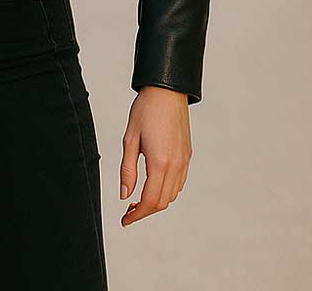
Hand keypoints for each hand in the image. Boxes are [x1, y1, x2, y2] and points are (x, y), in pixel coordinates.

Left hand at [119, 86, 191, 225]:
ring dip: (156, 202)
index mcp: (160, 162)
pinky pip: (179, 183)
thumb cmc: (146, 110)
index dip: (136, 215)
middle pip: (162, 202)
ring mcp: (184, 161)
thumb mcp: (130, 138)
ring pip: (172, 194)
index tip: (125, 219)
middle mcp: (176, 165)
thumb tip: (124, 195)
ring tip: (138, 198)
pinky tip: (153, 184)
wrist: (167, 91)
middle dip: (145, 211)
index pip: (150, 201)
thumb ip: (127, 169)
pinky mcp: (187, 155)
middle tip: (128, 211)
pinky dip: (166, 190)